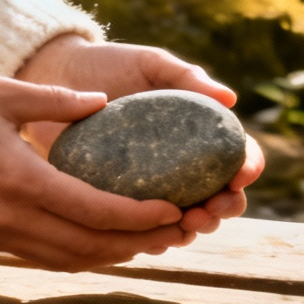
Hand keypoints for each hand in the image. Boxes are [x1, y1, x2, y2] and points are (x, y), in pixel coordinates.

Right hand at [0, 77, 192, 270]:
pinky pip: (43, 257)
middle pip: (89, 246)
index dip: (139, 217)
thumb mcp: (2, 92)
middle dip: (138, 243)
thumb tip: (105, 102)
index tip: (174, 209)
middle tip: (177, 232)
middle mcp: (8, 217)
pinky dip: (80, 255)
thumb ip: (58, 101)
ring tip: (151, 241)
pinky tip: (104, 242)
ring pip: (68, 259)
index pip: (94, 212)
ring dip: (112, 255)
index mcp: (18, 180)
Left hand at [16, 35, 261, 234]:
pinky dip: (154, 239)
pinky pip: (144, 231)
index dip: (247, 167)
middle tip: (209, 209)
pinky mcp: (119, 201)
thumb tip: (229, 98)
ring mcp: (153, 186)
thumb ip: (186, 77)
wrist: (56, 76)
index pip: (237, 154)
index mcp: (200, 132)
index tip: (240, 175)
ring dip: (194, 229)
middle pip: (222, 195)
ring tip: (184, 226)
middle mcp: (183, 164)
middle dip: (225, 208)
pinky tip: (151, 239)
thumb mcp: (149, 64)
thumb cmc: (108, 65)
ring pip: (188, 220)